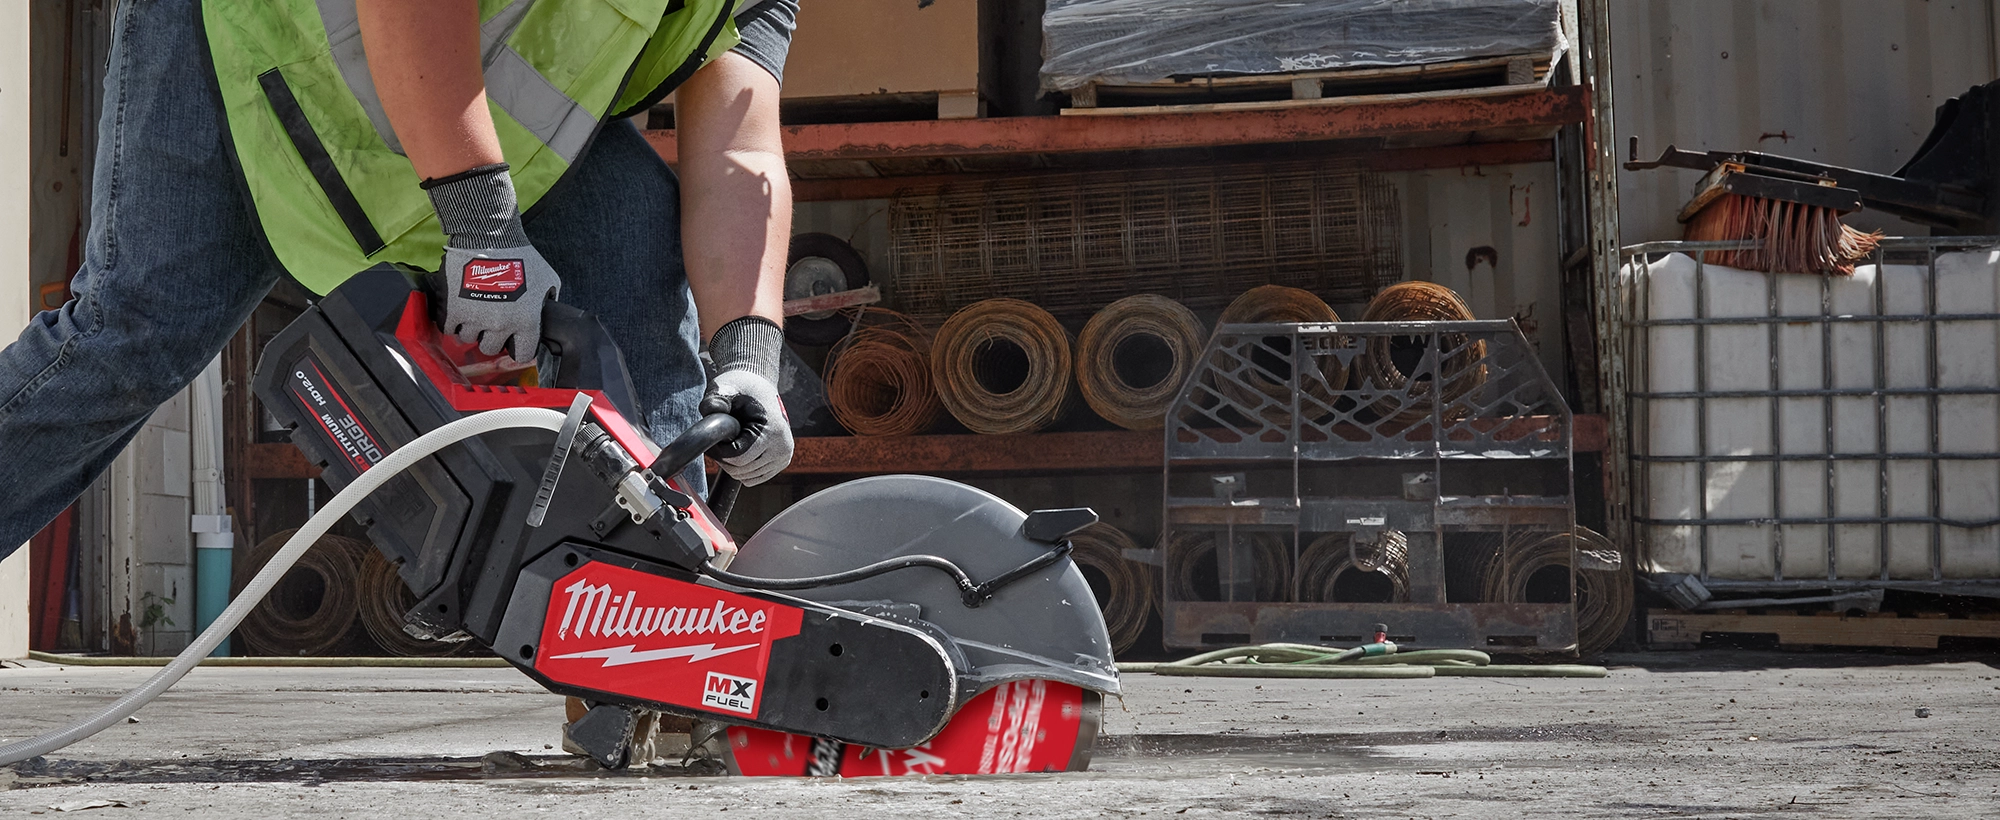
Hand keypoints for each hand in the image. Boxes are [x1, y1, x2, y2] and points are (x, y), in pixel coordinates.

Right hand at [424, 163, 558, 362]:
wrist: (489, 237)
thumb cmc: (521, 255)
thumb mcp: (547, 278)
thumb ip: (548, 299)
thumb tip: (547, 309)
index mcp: (526, 321)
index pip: (523, 353)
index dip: (519, 348)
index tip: (514, 342)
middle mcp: (500, 325)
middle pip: (491, 347)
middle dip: (491, 337)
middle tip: (490, 323)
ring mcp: (474, 318)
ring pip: (468, 338)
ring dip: (470, 328)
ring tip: (473, 312)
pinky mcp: (452, 309)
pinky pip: (448, 328)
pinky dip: (451, 321)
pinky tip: (457, 310)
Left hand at [703, 316, 791, 484]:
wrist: (760, 386)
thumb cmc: (743, 387)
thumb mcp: (726, 388)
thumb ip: (715, 400)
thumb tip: (710, 410)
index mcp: (773, 432)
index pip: (739, 458)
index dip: (718, 453)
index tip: (713, 439)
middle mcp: (783, 447)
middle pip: (741, 471)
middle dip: (724, 458)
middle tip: (720, 439)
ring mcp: (784, 457)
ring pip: (746, 477)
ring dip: (732, 463)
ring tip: (731, 440)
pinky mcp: (780, 462)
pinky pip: (752, 478)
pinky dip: (741, 469)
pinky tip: (739, 449)